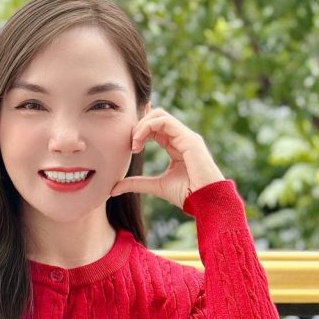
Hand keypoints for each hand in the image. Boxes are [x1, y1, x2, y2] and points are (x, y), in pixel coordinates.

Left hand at [109, 107, 225, 209]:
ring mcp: (186, 136)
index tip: (128, 139)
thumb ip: (136, 183)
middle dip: (138, 125)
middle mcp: (182, 138)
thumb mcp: (155, 186)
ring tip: (134, 144)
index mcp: (176, 145)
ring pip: (159, 115)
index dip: (140, 126)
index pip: (156, 126)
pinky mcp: (189, 139)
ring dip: (141, 126)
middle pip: (156, 116)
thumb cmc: (187, 195)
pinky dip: (147, 127)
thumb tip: (113, 189)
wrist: (205, 202)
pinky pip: (164, 122)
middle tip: (130, 145)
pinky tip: (139, 142)